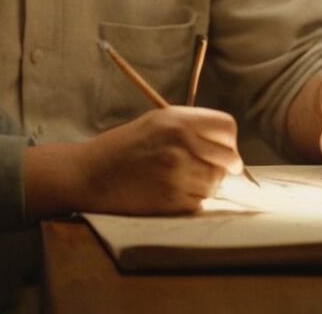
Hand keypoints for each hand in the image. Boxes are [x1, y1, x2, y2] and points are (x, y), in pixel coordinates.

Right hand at [24, 107, 240, 217]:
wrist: (91, 174)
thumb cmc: (124, 147)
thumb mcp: (156, 122)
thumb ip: (191, 127)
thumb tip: (226, 146)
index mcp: (177, 119)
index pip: (227, 128)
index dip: (230, 142)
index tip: (227, 152)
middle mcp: (181, 142)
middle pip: (228, 158)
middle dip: (226, 167)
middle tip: (215, 171)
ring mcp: (178, 172)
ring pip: (215, 182)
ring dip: (206, 185)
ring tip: (181, 179)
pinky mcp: (173, 199)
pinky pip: (200, 201)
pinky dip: (192, 200)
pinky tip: (171, 191)